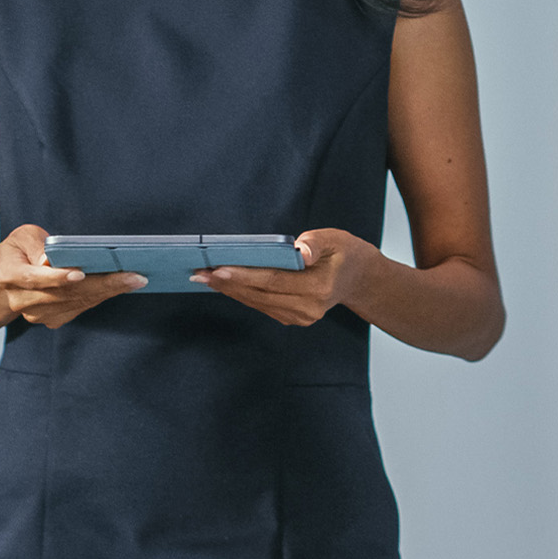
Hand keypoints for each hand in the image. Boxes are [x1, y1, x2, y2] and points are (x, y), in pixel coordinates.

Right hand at [0, 224, 143, 328]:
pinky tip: (121, 286)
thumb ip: (37, 244)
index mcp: (11, 275)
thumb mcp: (21, 236)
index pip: (36, 278)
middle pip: (65, 294)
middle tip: (133, 276)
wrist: (4, 281)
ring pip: (77, 303)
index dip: (58, 277)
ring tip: (134, 280)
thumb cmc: (18, 252)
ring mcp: (37, 315)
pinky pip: (80, 308)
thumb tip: (54, 259)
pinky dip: (101, 297)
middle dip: (102, 285)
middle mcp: (22, 300)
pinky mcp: (51, 320)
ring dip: (108, 292)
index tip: (81, 273)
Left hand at [200, 229, 374, 329]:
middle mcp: (308, 308)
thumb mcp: (335, 239)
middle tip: (199, 272)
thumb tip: (300, 250)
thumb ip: (316, 243)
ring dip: (229, 290)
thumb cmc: (344, 254)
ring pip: (257, 302)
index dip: (244, 275)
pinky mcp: (292, 318)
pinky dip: (241, 293)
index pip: (274, 281)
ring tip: (203, 277)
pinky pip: (261, 305)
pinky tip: (223, 283)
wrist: (358, 279)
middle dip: (227, 283)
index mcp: (319, 288)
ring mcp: (300, 317)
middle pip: (260, 294)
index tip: (218, 269)